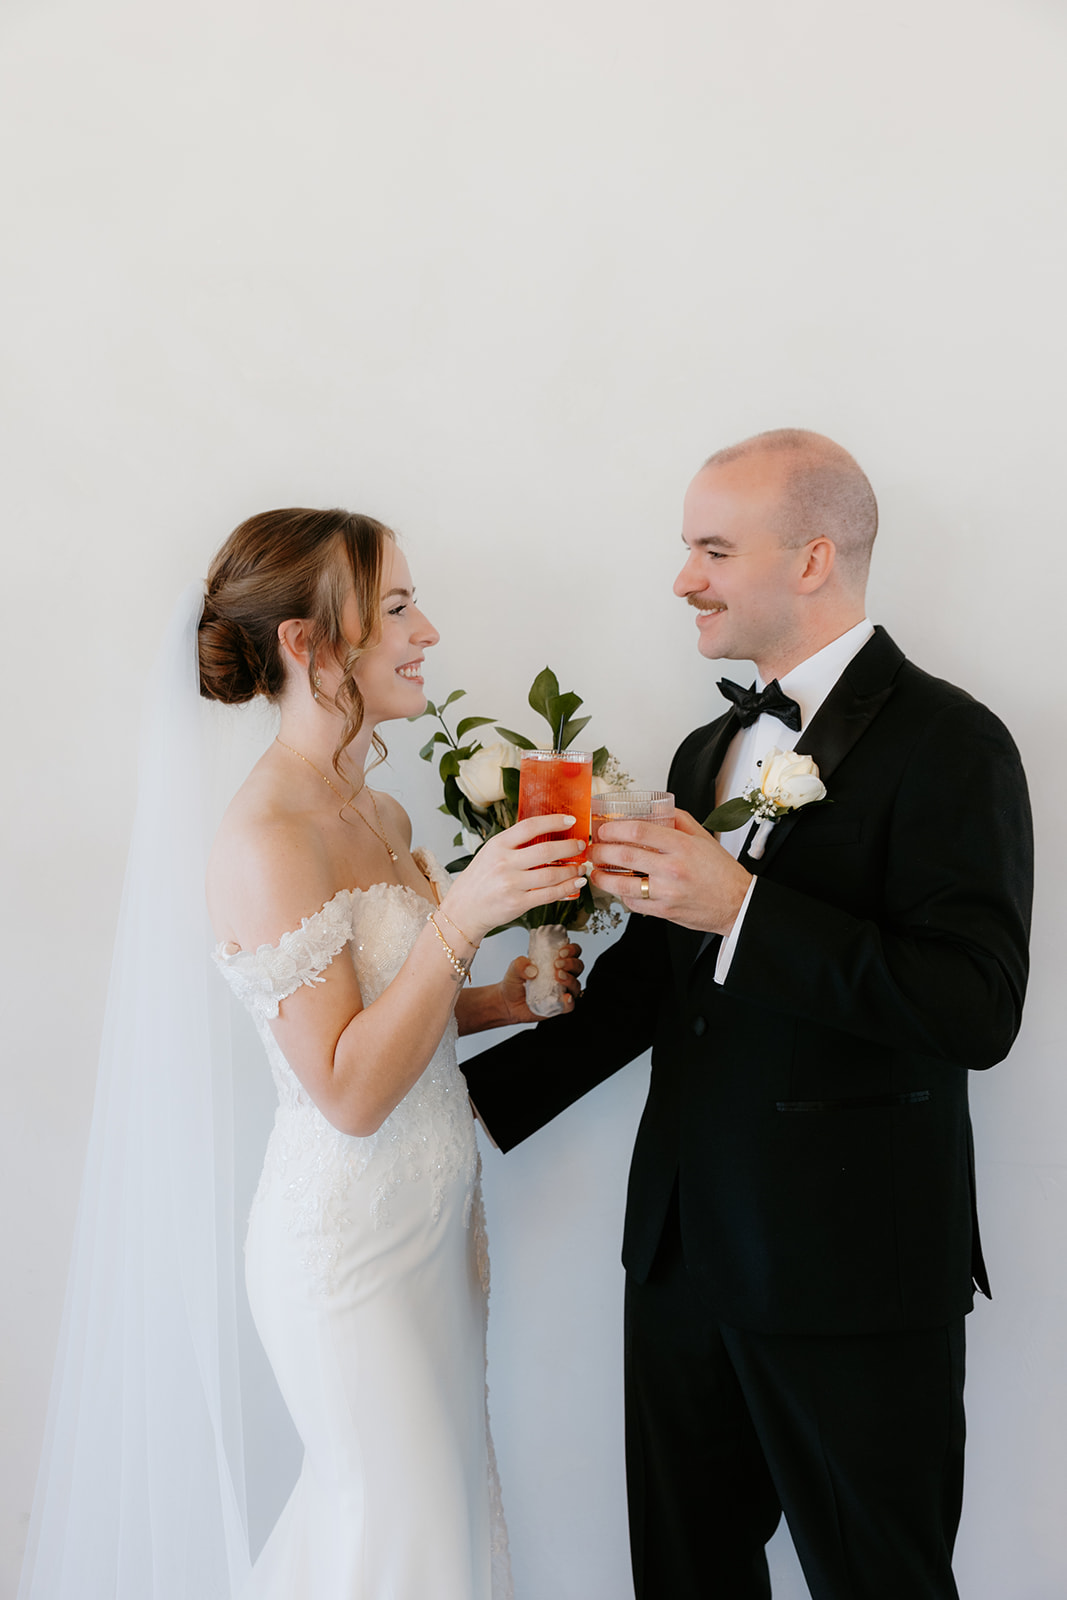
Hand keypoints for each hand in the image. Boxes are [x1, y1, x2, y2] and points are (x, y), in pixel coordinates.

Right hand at [442, 815, 587, 944]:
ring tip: (580, 867)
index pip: (530, 826)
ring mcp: (511, 884)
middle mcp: (504, 862)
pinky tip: (575, 884)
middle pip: (546, 850)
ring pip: (552, 874)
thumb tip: (547, 834)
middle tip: (581, 845)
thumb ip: (514, 844)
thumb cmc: (479, 880)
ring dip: (572, 870)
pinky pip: (549, 894)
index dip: (554, 821)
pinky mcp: (518, 903)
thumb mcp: (490, 853)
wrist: (464, 910)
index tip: (570, 820)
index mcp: (497, 844)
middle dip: (570, 847)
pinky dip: (566, 889)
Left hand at [495, 945, 584, 1024]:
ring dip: (570, 979)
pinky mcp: (559, 1006)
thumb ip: (520, 964)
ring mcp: (562, 991)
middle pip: (578, 966)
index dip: (572, 949)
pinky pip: (570, 1005)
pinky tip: (565, 997)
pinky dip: (570, 1001)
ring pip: (576, 984)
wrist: (508, 1003)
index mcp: (554, 962)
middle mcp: (562, 975)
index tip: (561, 952)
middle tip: (557, 963)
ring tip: (557, 976)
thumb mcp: (513, 969)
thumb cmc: (515, 983)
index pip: (573, 952)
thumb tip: (532, 969)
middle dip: (571, 963)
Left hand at [590, 808, 751, 933]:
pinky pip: (633, 902)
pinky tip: (618, 887)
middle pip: (624, 855)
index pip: (639, 831)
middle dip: (601, 850)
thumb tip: (653, 808)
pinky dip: (621, 894)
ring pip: (622, 883)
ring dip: (602, 876)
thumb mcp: (703, 837)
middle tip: (594, 847)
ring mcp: (667, 892)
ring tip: (596, 870)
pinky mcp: (664, 911)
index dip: (614, 828)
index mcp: (682, 846)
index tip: (604, 828)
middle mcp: (673, 869)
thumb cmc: (721, 871)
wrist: (737, 903)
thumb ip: (678, 820)